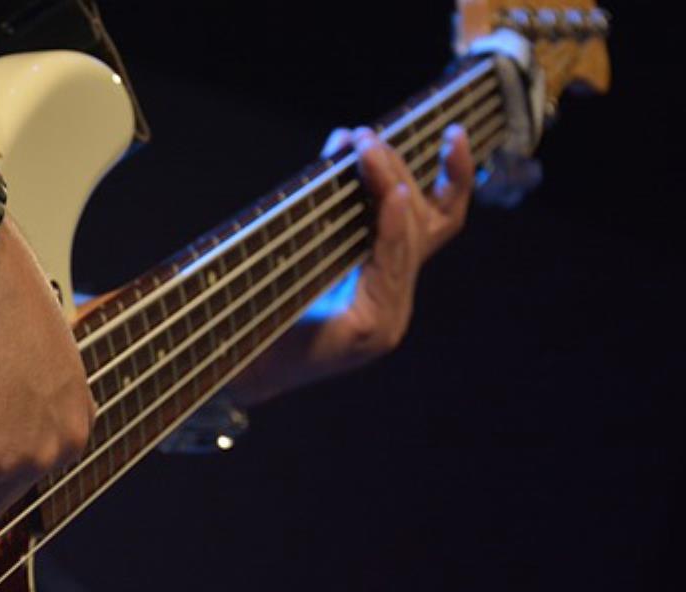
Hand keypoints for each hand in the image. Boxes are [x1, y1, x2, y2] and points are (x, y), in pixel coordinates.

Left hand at [229, 125, 473, 404]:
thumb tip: (345, 137)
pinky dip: (391, 227)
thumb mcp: (303, 242)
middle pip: (425, 225)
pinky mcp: (369, 331)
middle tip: (368, 138)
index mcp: (384, 285)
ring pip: (408, 240)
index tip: (453, 133)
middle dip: (399, 172)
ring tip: (368, 150)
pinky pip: (390, 267)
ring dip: (388, 186)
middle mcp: (394, 304)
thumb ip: (330, 199)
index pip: (433, 224)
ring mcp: (387, 320)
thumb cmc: (259, 305)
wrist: (232, 365)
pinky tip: (391, 195)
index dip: (452, 178)